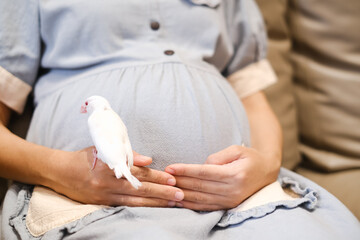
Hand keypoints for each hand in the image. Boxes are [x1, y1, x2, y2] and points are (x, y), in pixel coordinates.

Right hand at [48, 146, 183, 206]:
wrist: (59, 172)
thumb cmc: (84, 158)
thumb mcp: (103, 150)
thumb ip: (127, 154)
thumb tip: (149, 161)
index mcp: (110, 166)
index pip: (139, 172)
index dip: (157, 176)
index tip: (173, 178)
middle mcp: (108, 183)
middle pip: (140, 188)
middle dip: (162, 192)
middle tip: (181, 194)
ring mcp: (105, 196)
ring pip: (136, 201)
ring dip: (156, 202)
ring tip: (173, 203)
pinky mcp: (102, 204)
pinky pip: (126, 207)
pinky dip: (142, 207)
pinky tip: (154, 208)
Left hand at [165, 145, 278, 210]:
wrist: (266, 172)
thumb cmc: (250, 158)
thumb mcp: (237, 149)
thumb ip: (219, 156)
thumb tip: (202, 165)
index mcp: (235, 174)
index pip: (204, 173)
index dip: (185, 170)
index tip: (170, 168)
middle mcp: (232, 190)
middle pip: (200, 187)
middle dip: (179, 182)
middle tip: (162, 178)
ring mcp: (230, 200)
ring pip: (200, 199)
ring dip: (181, 195)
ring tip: (165, 190)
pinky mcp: (228, 206)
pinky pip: (206, 207)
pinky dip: (191, 205)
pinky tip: (178, 201)